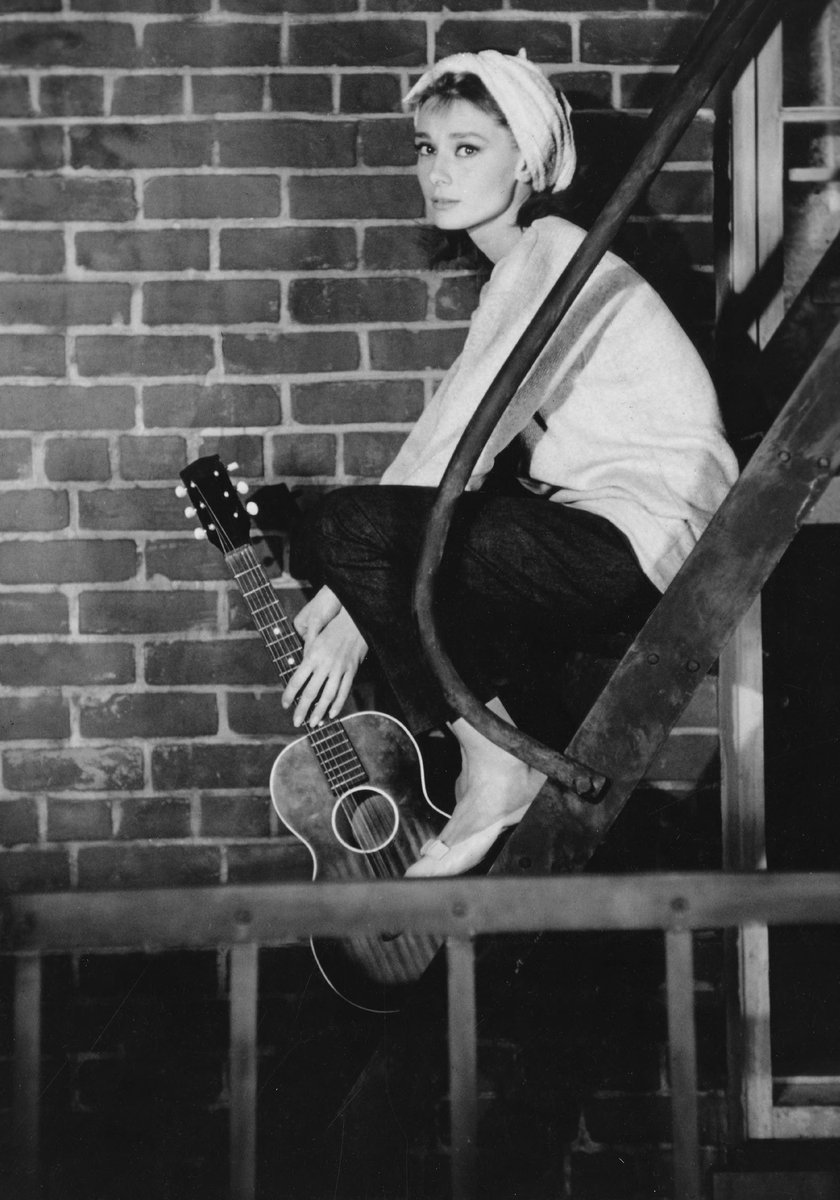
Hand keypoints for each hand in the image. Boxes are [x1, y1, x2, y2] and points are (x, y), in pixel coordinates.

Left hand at [282, 589, 367, 726]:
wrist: (354, 621)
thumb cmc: (332, 629)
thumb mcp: (315, 639)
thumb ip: (307, 657)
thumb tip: (298, 674)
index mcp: (312, 656)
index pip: (296, 680)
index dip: (288, 695)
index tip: (284, 705)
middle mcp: (324, 664)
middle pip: (310, 692)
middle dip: (302, 710)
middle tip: (296, 722)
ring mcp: (339, 668)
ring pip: (327, 695)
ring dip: (319, 712)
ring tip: (314, 723)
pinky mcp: (351, 670)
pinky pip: (344, 691)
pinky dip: (338, 704)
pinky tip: (332, 714)